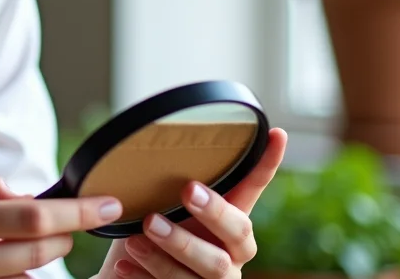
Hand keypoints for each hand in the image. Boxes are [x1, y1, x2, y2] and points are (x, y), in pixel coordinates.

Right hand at [0, 177, 124, 278]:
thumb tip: (23, 191)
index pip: (32, 216)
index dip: (78, 212)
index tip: (109, 206)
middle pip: (40, 252)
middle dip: (65, 237)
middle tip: (69, 226)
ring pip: (26, 278)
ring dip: (34, 262)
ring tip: (2, 247)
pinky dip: (11, 278)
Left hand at [102, 128, 287, 278]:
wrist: (134, 277)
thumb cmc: (154, 236)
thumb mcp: (162, 208)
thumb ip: (170, 187)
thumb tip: (151, 141)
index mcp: (229, 224)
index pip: (253, 188)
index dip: (267, 164)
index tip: (276, 134)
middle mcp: (231, 254)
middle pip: (238, 234)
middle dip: (214, 213)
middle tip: (187, 191)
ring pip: (206, 269)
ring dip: (172, 249)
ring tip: (137, 235)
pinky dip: (145, 276)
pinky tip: (123, 264)